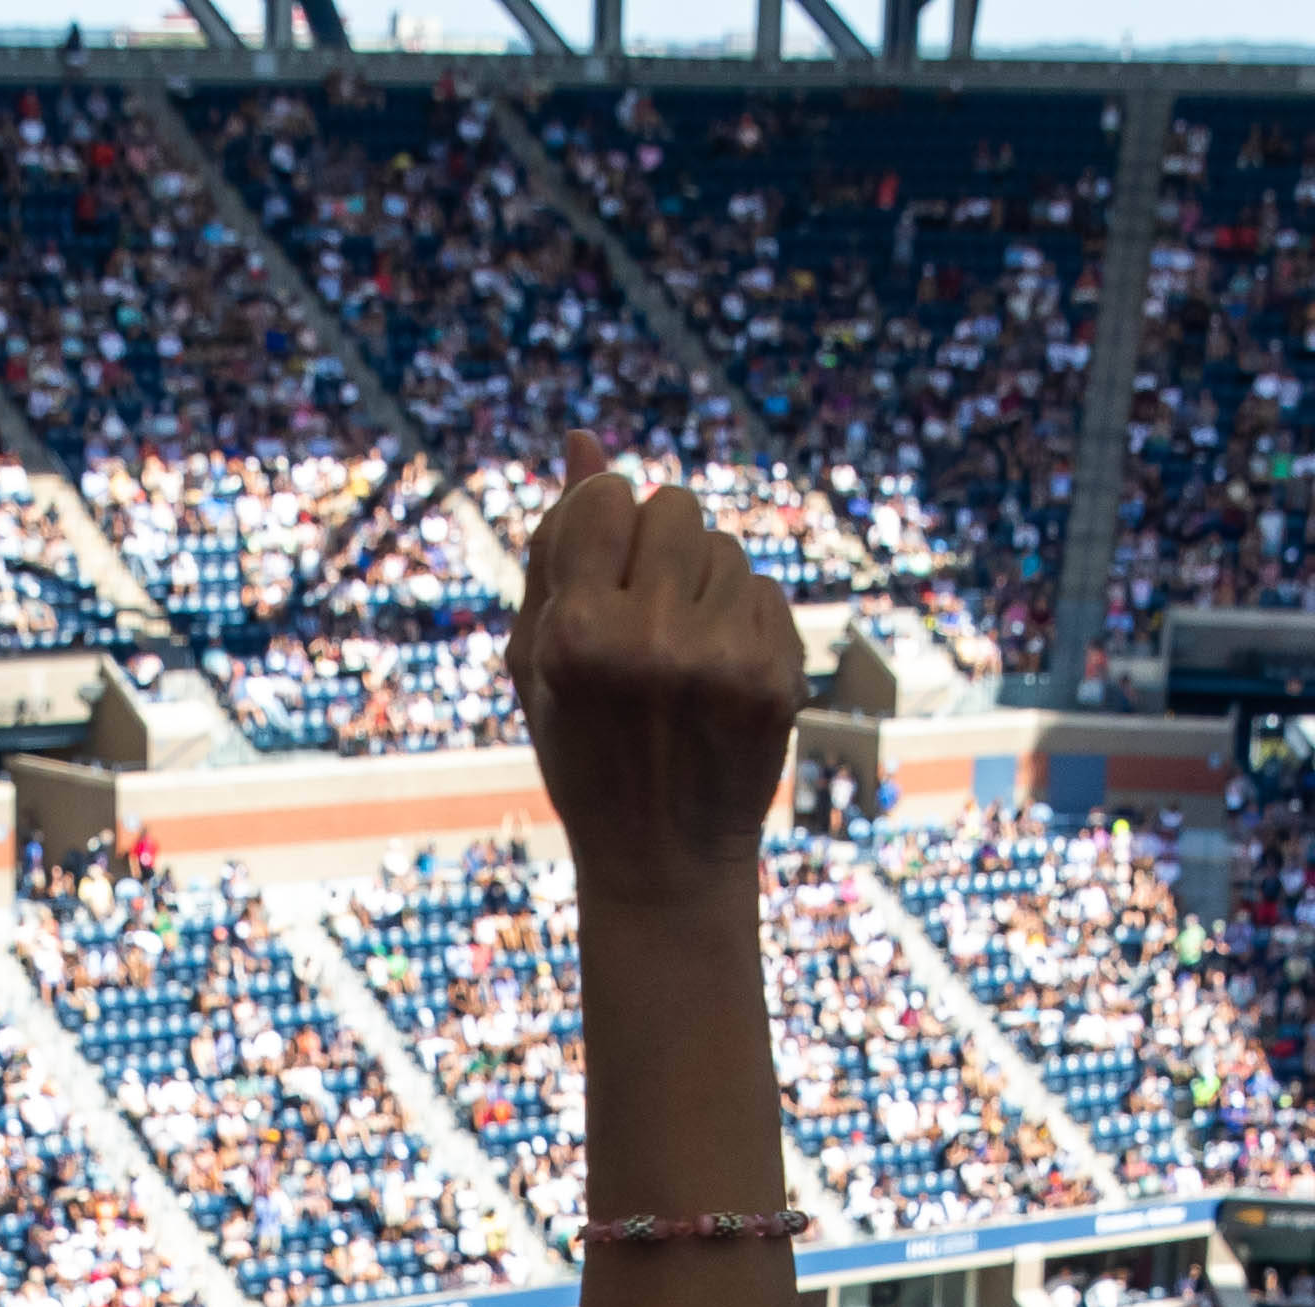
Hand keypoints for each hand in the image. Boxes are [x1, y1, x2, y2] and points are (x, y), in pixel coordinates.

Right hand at [508, 455, 800, 921]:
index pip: (609, 495)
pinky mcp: (776, 680)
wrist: (662, 859)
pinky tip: (718, 676)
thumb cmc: (583, 749)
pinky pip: (764, 591)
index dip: (605, 522)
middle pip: (676, 507)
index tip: (602, 568)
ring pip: (726, 547)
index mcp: (575, 636)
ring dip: (703, 582)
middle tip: (644, 611)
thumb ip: (553, 546)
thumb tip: (583, 439)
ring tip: (681, 652)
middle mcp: (650, 644)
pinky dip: (742, 619)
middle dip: (660, 544)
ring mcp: (722, 663)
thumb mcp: (538, 657)